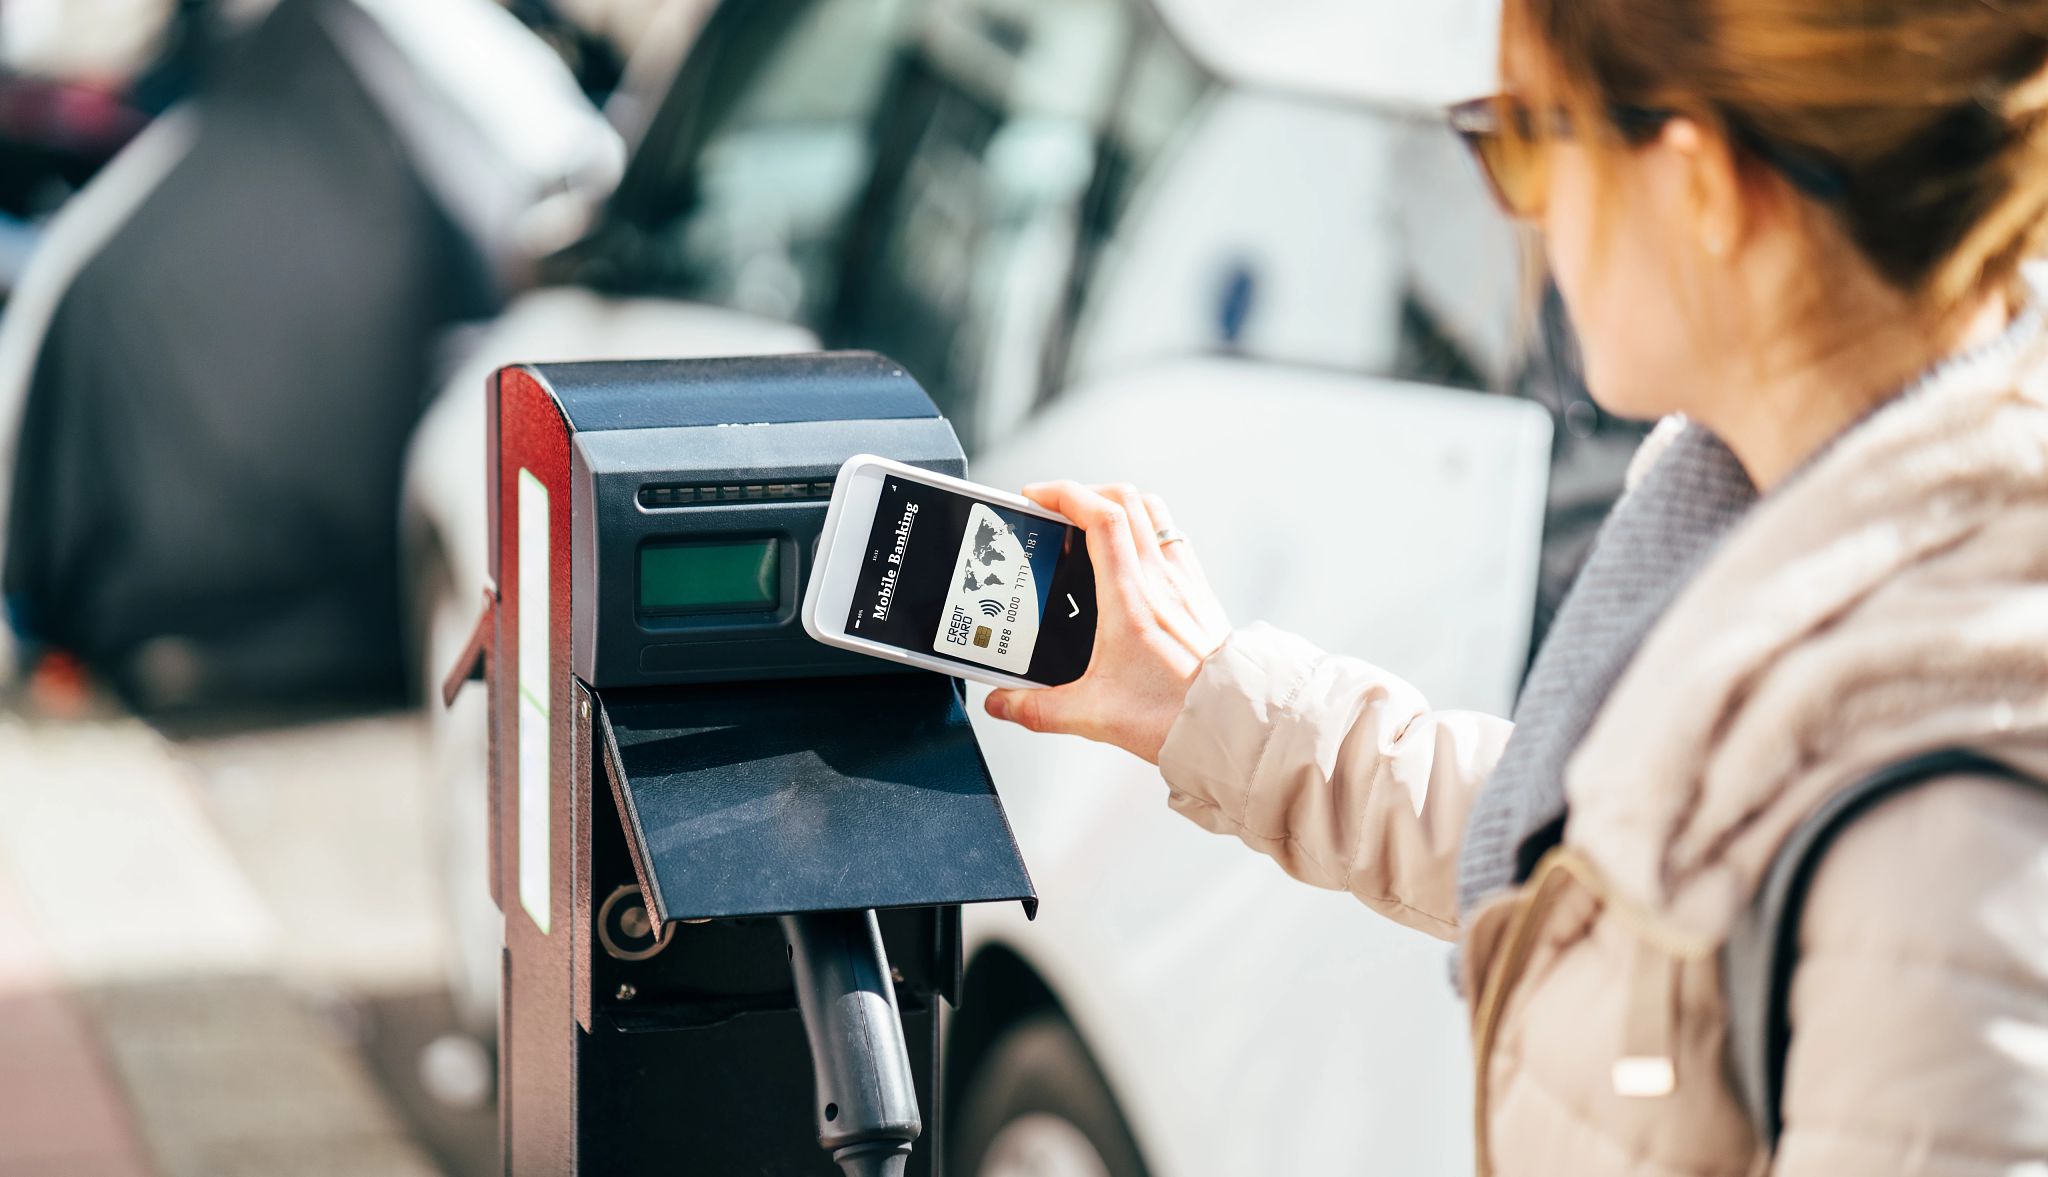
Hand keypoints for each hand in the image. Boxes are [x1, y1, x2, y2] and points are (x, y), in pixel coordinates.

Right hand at [985, 482, 1230, 762]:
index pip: (1101, 518)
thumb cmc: (1175, 715)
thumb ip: (1039, 709)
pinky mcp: (1198, 592)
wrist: (1231, 723)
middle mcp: (1160, 580)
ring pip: (1153, 512)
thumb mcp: (1094, 715)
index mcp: (1130, 599)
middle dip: (1084, 491)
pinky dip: (1145, 529)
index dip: (1064, 494)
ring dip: (1117, 504)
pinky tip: (1130, 557)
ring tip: (1089, 524)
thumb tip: (1004, 703)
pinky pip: (1171, 537)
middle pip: (1126, 500)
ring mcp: (1183, 581)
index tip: (1036, 497)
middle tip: (1055, 510)